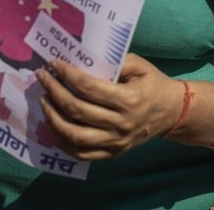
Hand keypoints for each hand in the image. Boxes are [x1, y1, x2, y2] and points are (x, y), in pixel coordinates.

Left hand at [36, 53, 182, 160]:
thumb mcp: (139, 65)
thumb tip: (82, 59)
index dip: (67, 75)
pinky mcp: (112, 154)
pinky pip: (80, 153)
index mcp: (130, 99)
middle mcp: (122, 124)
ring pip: (74, 135)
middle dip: (54, 92)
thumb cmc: (153, 83)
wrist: (171, 112)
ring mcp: (116, 142)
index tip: (53, 64)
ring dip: (53, 118)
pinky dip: (62, 141)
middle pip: (77, 110)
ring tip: (44, 101)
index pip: (89, 87)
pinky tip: (53, 125)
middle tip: (42, 78)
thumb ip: (115, 61)